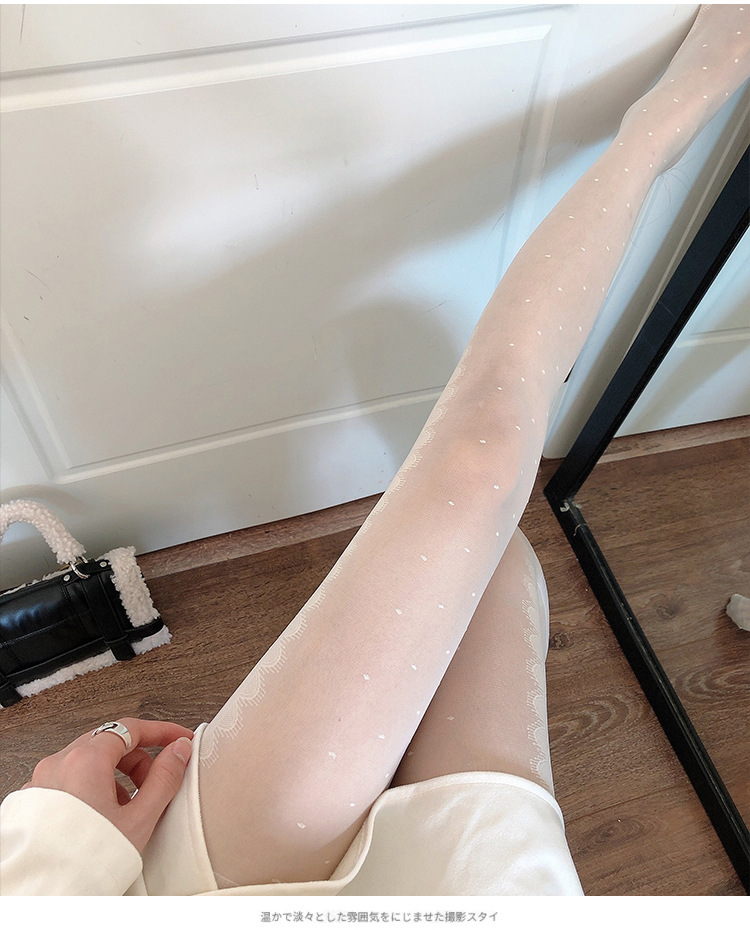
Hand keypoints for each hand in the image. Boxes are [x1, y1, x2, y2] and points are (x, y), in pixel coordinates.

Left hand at [22, 717, 194, 852]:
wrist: (45, 893)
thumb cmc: (85, 860)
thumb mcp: (138, 819)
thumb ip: (164, 778)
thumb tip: (178, 752)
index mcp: (85, 761)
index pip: (131, 728)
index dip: (162, 732)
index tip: (179, 739)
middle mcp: (60, 763)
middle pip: (110, 742)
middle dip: (140, 758)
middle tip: (156, 780)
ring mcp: (44, 780)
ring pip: (89, 760)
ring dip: (117, 773)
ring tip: (129, 805)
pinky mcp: (36, 799)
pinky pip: (71, 777)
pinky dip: (93, 785)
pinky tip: (104, 813)